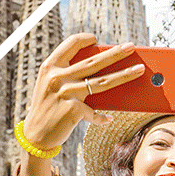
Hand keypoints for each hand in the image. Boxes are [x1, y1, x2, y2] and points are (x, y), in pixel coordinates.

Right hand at [23, 32, 144, 149]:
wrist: (35, 135)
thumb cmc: (47, 108)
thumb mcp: (51, 86)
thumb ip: (68, 75)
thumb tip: (100, 68)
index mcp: (50, 66)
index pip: (71, 44)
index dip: (86, 39)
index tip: (97, 39)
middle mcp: (57, 77)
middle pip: (94, 62)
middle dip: (115, 53)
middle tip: (131, 46)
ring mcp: (66, 93)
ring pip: (102, 82)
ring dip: (124, 75)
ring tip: (139, 70)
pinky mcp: (73, 110)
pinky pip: (95, 112)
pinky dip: (102, 117)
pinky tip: (109, 119)